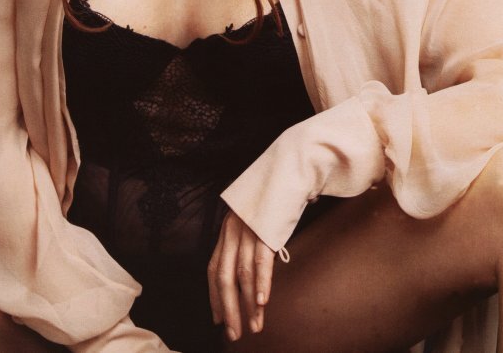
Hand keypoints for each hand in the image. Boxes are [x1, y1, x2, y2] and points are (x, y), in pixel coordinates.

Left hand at [207, 210, 274, 341]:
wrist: (288, 168)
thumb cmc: (274, 197)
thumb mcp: (254, 220)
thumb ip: (249, 243)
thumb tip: (252, 273)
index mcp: (227, 229)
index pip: (214, 269)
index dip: (214, 296)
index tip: (218, 319)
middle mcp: (232, 230)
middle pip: (225, 277)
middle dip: (228, 309)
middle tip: (233, 334)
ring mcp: (248, 229)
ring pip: (242, 274)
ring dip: (247, 305)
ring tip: (254, 327)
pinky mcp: (265, 228)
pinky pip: (261, 260)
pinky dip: (261, 283)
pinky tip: (261, 302)